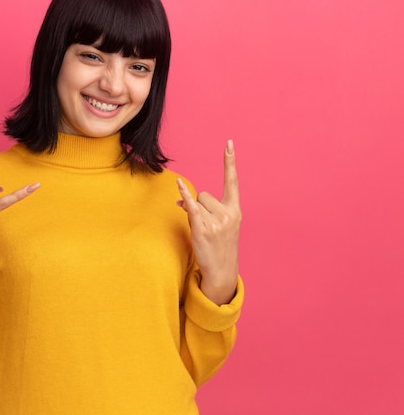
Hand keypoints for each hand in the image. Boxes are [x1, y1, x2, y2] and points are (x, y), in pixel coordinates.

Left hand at [177, 140, 240, 304]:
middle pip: (204, 194)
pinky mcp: (203, 228)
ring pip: (196, 203)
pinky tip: (178, 185)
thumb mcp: (219, 225)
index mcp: (235, 210)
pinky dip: (184, 196)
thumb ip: (204, 209)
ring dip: (193, 214)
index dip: (229, 162)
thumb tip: (180, 198)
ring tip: (202, 232)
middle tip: (206, 227)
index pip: (232, 181)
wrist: (222, 270)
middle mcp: (228, 213)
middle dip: (200, 207)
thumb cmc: (219, 246)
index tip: (229, 143)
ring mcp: (216, 221)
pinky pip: (191, 207)